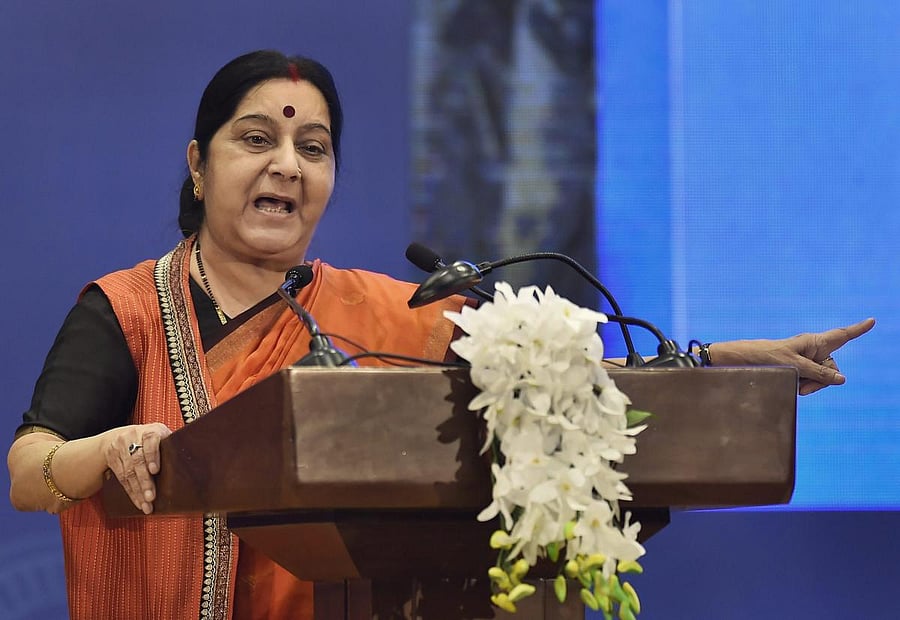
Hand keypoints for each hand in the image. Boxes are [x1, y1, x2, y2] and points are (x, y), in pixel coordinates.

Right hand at [104, 423, 171, 513]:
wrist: (120, 435)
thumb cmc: (151, 440)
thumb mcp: (162, 437)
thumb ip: (172, 447)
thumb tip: (194, 463)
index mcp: (151, 430)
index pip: (151, 440)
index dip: (153, 456)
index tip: (155, 471)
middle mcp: (134, 436)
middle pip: (138, 461)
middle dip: (145, 481)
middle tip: (152, 497)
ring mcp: (121, 447)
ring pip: (129, 472)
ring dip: (138, 491)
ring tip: (146, 505)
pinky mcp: (113, 458)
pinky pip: (122, 478)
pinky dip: (131, 492)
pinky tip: (138, 501)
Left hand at [709, 318, 874, 394]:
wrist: (740, 364)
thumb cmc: (765, 358)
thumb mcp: (795, 366)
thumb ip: (819, 373)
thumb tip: (842, 379)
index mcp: (813, 342)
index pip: (841, 336)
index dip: (857, 330)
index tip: (872, 320)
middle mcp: (811, 351)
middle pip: (832, 369)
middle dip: (821, 380)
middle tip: (802, 384)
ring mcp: (804, 362)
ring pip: (820, 379)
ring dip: (810, 386)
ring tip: (792, 383)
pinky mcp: (796, 372)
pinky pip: (808, 384)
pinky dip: (802, 387)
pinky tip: (790, 386)